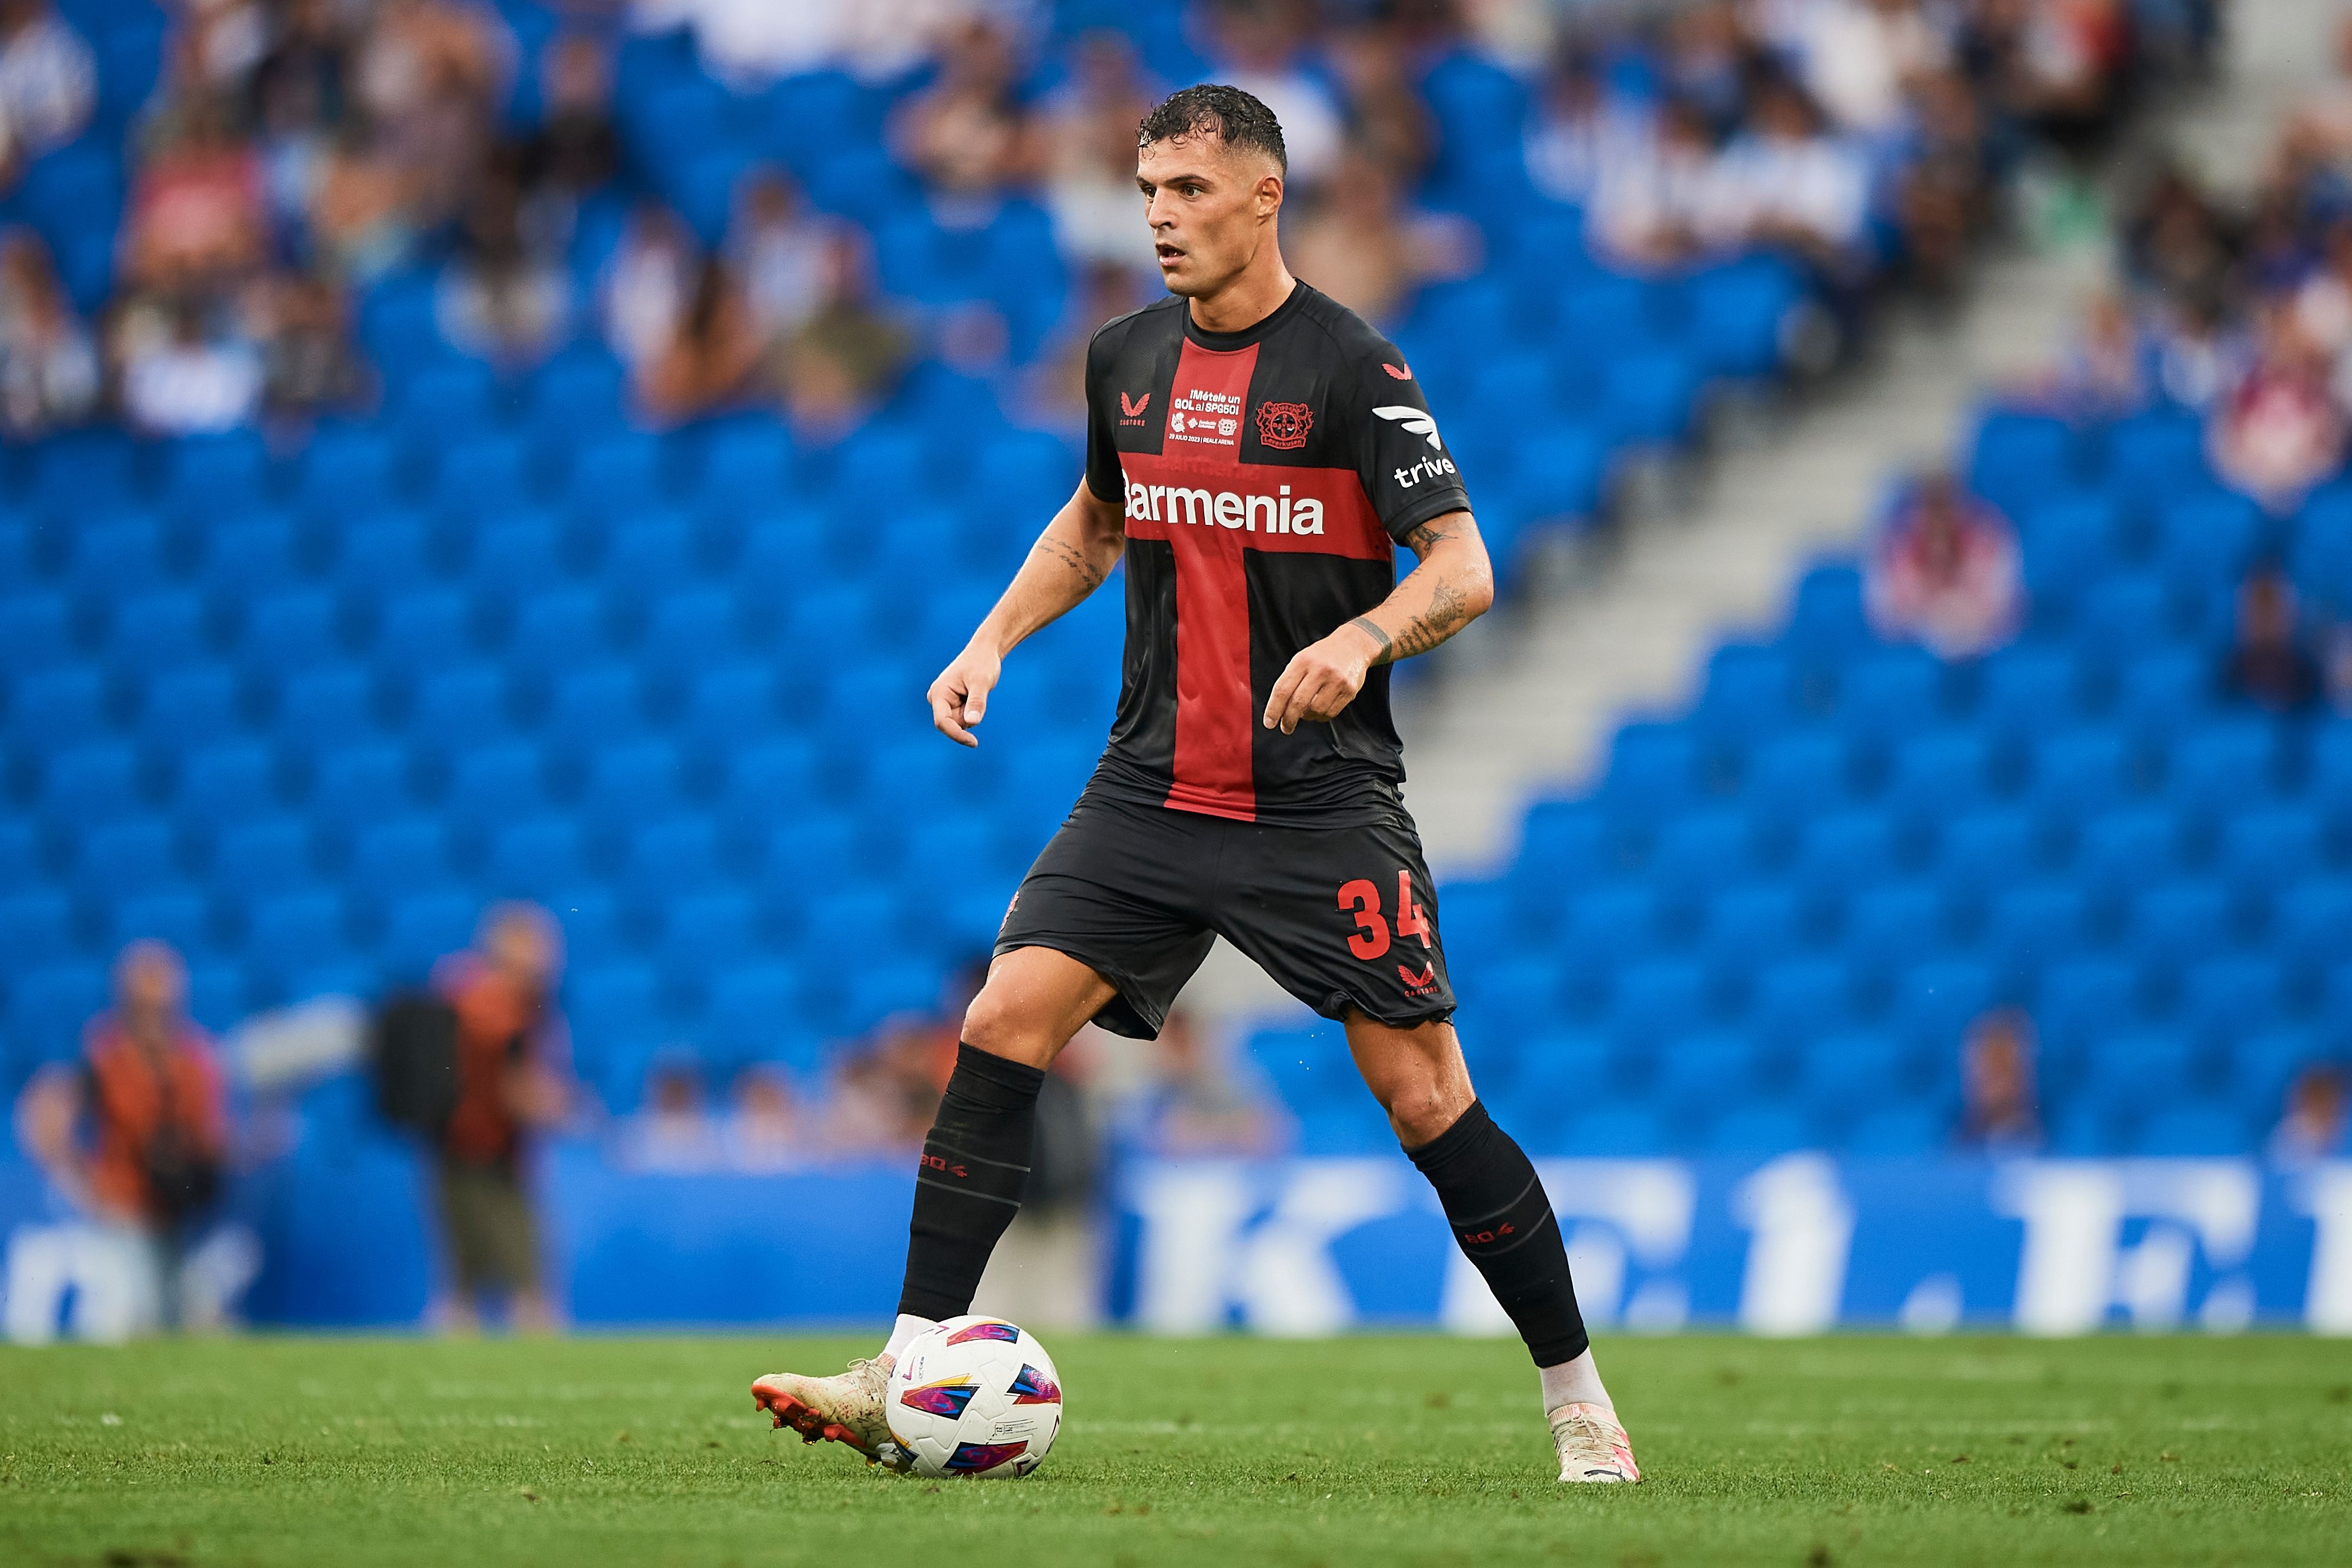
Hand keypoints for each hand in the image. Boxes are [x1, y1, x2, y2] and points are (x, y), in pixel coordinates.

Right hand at [928, 641, 1002, 747]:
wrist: (985, 652)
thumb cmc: (982, 663)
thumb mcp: (982, 682)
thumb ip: (976, 702)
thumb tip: (972, 723)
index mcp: (939, 692)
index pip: (943, 722)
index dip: (957, 735)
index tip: (974, 742)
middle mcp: (937, 698)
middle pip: (952, 724)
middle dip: (968, 717)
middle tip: (978, 694)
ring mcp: (944, 702)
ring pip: (959, 723)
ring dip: (971, 713)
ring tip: (975, 692)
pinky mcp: (952, 704)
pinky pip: (963, 718)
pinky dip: (972, 711)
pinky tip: (974, 694)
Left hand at [1263, 622, 1380, 734]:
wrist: (1353, 645)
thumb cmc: (1322, 655)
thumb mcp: (1302, 659)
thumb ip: (1289, 681)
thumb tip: (1278, 710)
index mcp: (1303, 661)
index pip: (1283, 690)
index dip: (1273, 709)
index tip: (1269, 723)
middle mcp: (1319, 669)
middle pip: (1298, 703)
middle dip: (1288, 720)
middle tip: (1286, 727)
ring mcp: (1336, 680)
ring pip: (1315, 711)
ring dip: (1307, 717)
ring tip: (1307, 711)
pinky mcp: (1349, 690)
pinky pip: (1330, 713)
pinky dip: (1321, 716)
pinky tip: (1320, 709)